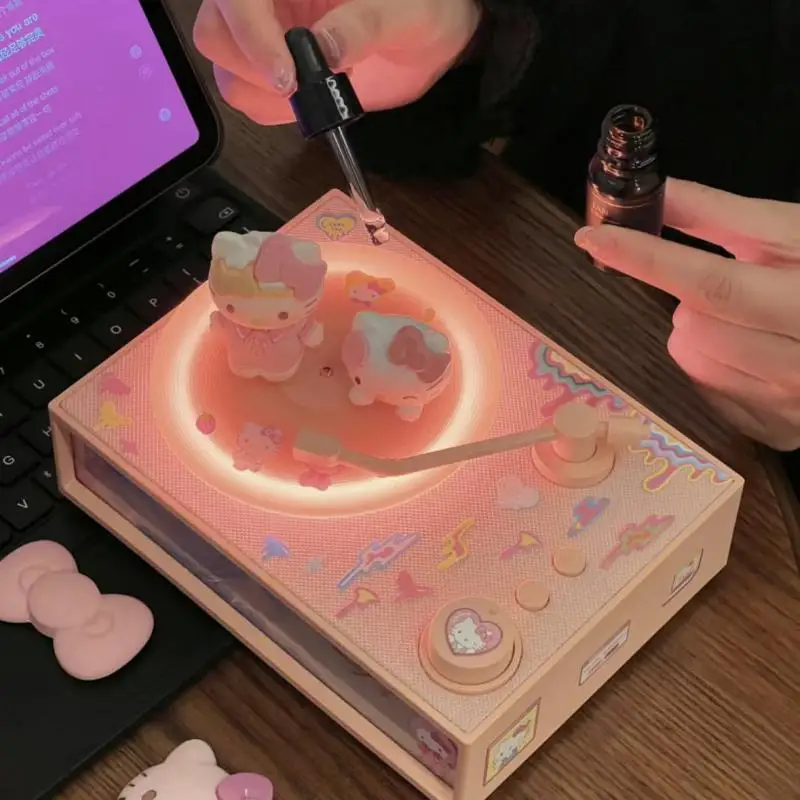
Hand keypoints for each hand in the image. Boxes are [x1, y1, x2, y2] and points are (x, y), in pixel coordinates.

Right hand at [193, 0, 482, 125]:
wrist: (433, 36)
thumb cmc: (424, 6)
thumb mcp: (406, 12)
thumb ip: (364, 24)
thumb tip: (324, 50)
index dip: (249, 32)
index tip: (288, 77)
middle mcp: (269, 3)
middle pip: (215, 30)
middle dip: (250, 66)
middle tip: (300, 88)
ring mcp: (266, 34)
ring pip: (224, 68)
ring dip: (261, 93)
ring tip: (314, 91)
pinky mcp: (272, 70)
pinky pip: (248, 97)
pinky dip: (272, 110)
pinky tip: (311, 100)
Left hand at [574, 179, 799, 450]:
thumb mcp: (790, 233)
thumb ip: (719, 215)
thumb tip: (655, 193)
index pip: (714, 280)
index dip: (647, 258)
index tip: (593, 237)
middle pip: (697, 322)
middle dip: (688, 295)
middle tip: (718, 283)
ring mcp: (794, 400)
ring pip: (692, 354)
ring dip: (696, 327)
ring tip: (743, 317)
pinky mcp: (780, 429)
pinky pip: (704, 388)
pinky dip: (709, 361)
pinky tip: (748, 351)